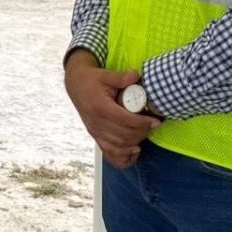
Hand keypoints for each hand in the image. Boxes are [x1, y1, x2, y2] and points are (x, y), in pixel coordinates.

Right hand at [64, 49, 159, 169]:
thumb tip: (137, 75)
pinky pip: (109, 153)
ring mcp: (95, 131)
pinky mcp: (95, 136)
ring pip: (118, 146)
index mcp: (100, 107)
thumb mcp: (106, 74)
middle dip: (142, 133)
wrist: (75, 86)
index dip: (142, 123)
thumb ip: (121, 77)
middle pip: (124, 135)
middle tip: (153, 126)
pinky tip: (135, 152)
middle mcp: (96, 122)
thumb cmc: (91, 79)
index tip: (156, 122)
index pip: (125, 120)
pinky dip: (123, 157)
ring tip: (146, 134)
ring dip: (135, 143)